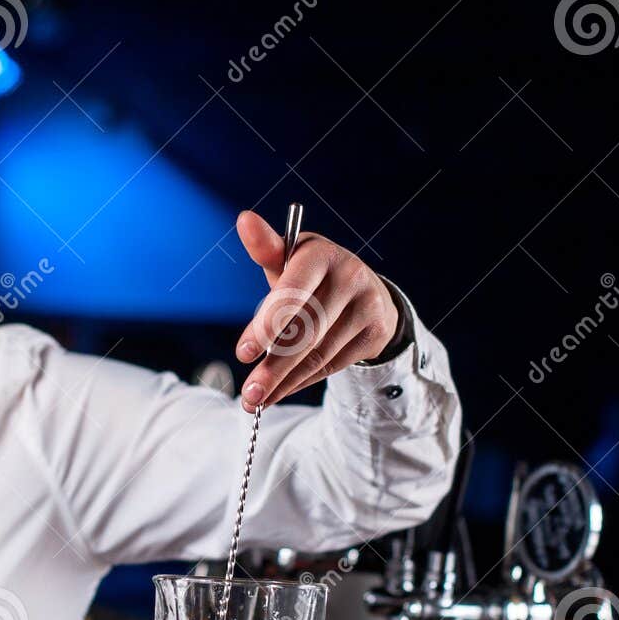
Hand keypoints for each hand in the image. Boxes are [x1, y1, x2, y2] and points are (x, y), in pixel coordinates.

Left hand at [233, 209, 400, 411]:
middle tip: (248, 393)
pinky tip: (280, 392)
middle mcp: (350, 276)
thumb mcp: (290, 260)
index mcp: (321, 253)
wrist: (365, 291)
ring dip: (284, 381)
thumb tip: (244, 219)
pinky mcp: (375, 333)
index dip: (267, 323)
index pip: (293, 291)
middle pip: (305, 331)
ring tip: (256, 400)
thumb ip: (267, 249)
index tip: (243, 353)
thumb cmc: (312, 276)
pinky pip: (332, 365)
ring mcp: (367, 306)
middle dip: (273, 366)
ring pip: (318, 354)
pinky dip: (301, 382)